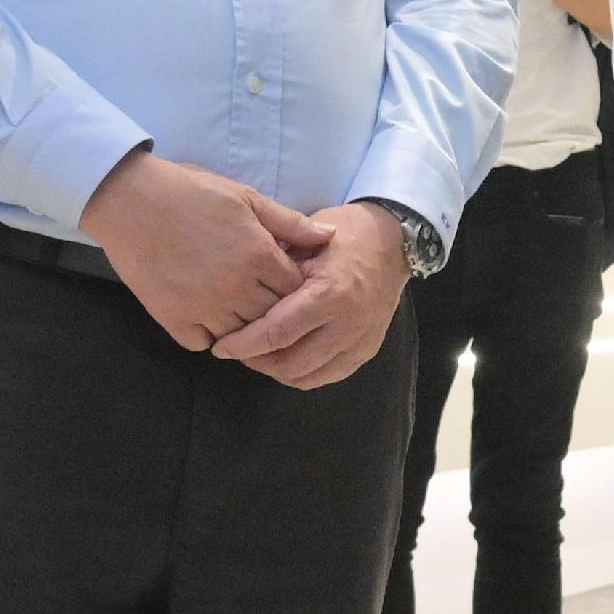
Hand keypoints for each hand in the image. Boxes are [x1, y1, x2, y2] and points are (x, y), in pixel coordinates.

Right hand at [79, 151, 323, 350]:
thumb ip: (290, 222)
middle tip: (263, 297)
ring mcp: (204, 308)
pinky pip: (204, 343)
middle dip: (274, 309)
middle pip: (274, 317)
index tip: (284, 279)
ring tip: (238, 308)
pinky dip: (209, 334)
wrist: (128, 199)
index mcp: (259, 256)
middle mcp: (236, 288)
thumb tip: (331, 236)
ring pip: (243, 336)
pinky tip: (207, 315)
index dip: (295, 287)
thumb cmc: (189, 192)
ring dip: (245, 326)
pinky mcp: (174, 319)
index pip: (297, 290)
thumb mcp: (246, 198)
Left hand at [209, 203, 410, 388]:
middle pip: (290, 364)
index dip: (245, 344)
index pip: (278, 332)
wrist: (392, 243)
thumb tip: (237, 299)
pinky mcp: (366, 350)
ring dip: (277, 370)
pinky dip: (301, 373)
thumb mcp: (304, 243)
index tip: (221, 347)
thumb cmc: (343, 236)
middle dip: (257, 361)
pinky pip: (327, 376)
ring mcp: (361, 341)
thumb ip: (274, 273)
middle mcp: (349, 323)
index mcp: (331, 293)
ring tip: (260, 353)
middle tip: (237, 349)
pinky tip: (287, 356)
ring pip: (307, 377)